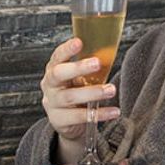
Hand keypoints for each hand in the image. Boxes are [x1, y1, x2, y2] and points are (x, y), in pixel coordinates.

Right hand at [40, 37, 120, 161]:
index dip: (66, 49)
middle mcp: (50, 86)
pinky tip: (114, 112)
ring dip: (92, 92)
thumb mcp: (81, 80)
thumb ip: (90, 69)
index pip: (57, 57)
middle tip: (97, 63)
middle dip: (77, 67)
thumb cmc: (76, 93)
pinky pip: (79, 117)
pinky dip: (99, 114)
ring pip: (70, 96)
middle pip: (58, 74)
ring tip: (111, 90)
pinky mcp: (59, 120)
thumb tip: (110, 52)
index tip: (79, 42)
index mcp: (54, 71)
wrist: (68, 122)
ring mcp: (52, 104)